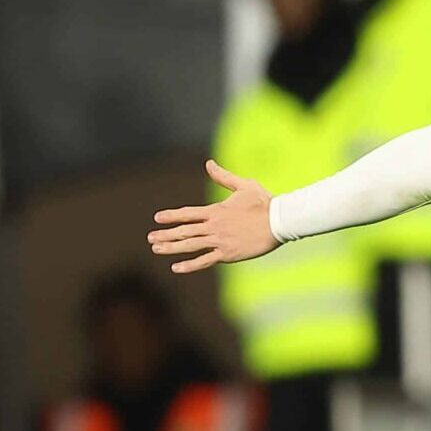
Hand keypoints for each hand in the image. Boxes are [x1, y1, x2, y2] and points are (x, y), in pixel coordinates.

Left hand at [149, 160, 278, 273]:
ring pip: (190, 246)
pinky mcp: (228, 254)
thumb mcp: (244, 185)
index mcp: (216, 210)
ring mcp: (220, 241)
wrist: (279, 222)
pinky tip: (176, 267)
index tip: (157, 218)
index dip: (171, 216)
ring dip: (171, 248)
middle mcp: (214, 226)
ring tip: (156, 249)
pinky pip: (205, 260)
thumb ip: (223, 177)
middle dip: (165, 234)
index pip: (188, 214)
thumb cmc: (264, 202)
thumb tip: (208, 163)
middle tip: (150, 238)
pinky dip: (190, 265)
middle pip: (184, 231)